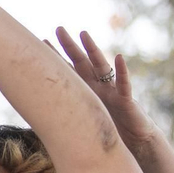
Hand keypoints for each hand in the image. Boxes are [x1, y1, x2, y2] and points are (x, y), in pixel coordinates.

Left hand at [53, 27, 158, 153]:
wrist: (133, 143)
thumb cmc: (108, 132)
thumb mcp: (83, 122)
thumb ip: (68, 115)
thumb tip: (40, 116)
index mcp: (86, 91)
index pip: (68, 70)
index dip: (56, 57)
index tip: (42, 41)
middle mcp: (98, 86)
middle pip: (82, 62)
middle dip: (70, 46)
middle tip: (58, 28)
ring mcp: (112, 91)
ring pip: (101, 67)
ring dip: (93, 50)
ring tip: (84, 34)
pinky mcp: (125, 100)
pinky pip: (124, 85)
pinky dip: (122, 72)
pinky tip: (119, 58)